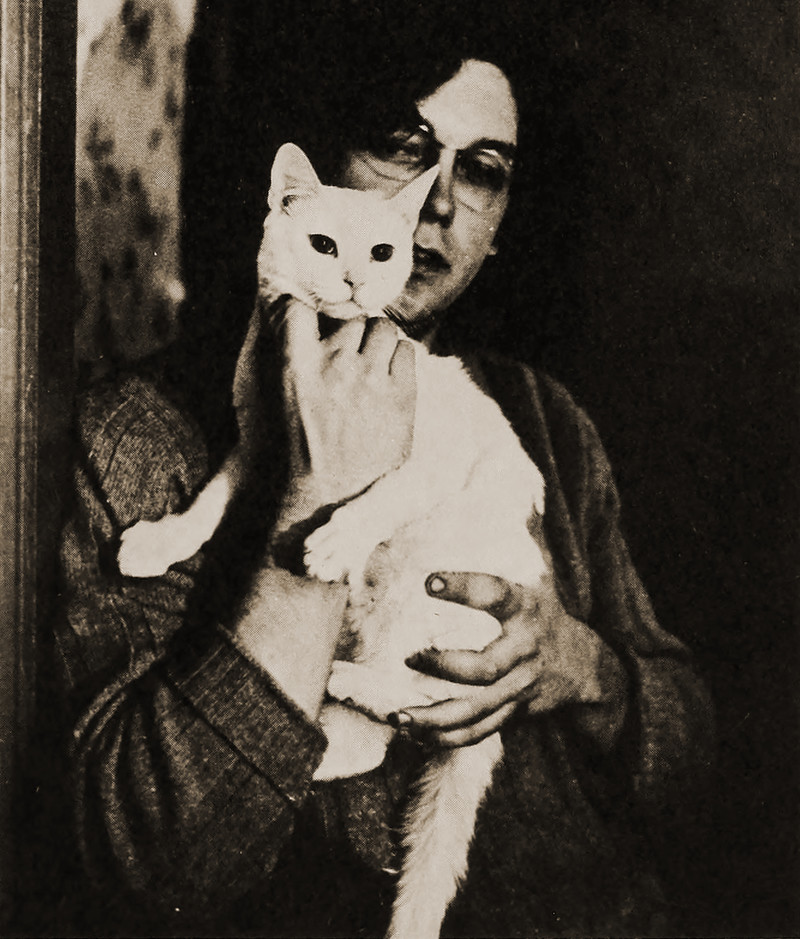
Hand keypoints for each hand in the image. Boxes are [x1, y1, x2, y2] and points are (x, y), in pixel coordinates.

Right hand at [279, 301, 415, 518]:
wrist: (337, 492)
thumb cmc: (313, 446)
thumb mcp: (292, 398)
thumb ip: (302, 359)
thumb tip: (324, 324)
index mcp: (298, 368)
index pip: (295, 311)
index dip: (305, 307)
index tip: (314, 316)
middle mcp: (334, 366)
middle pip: (351, 319)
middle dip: (354, 335)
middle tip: (354, 358)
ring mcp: (370, 377)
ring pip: (382, 328)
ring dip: (380, 342)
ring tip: (375, 367)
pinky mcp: (401, 393)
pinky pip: (406, 350)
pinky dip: (400, 360)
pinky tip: (391, 381)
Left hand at [391, 572, 627, 749]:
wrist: (588, 667)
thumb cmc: (544, 615)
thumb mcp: (533, 580)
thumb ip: (509, 554)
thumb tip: (507, 500)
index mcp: (526, 609)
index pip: (495, 594)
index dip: (463, 587)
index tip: (428, 580)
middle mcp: (524, 651)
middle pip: (483, 669)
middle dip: (443, 666)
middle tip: (409, 655)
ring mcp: (519, 687)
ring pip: (476, 710)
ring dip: (434, 716)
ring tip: (399, 715)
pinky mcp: (513, 713)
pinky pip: (479, 733)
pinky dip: (446, 738)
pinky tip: (415, 733)